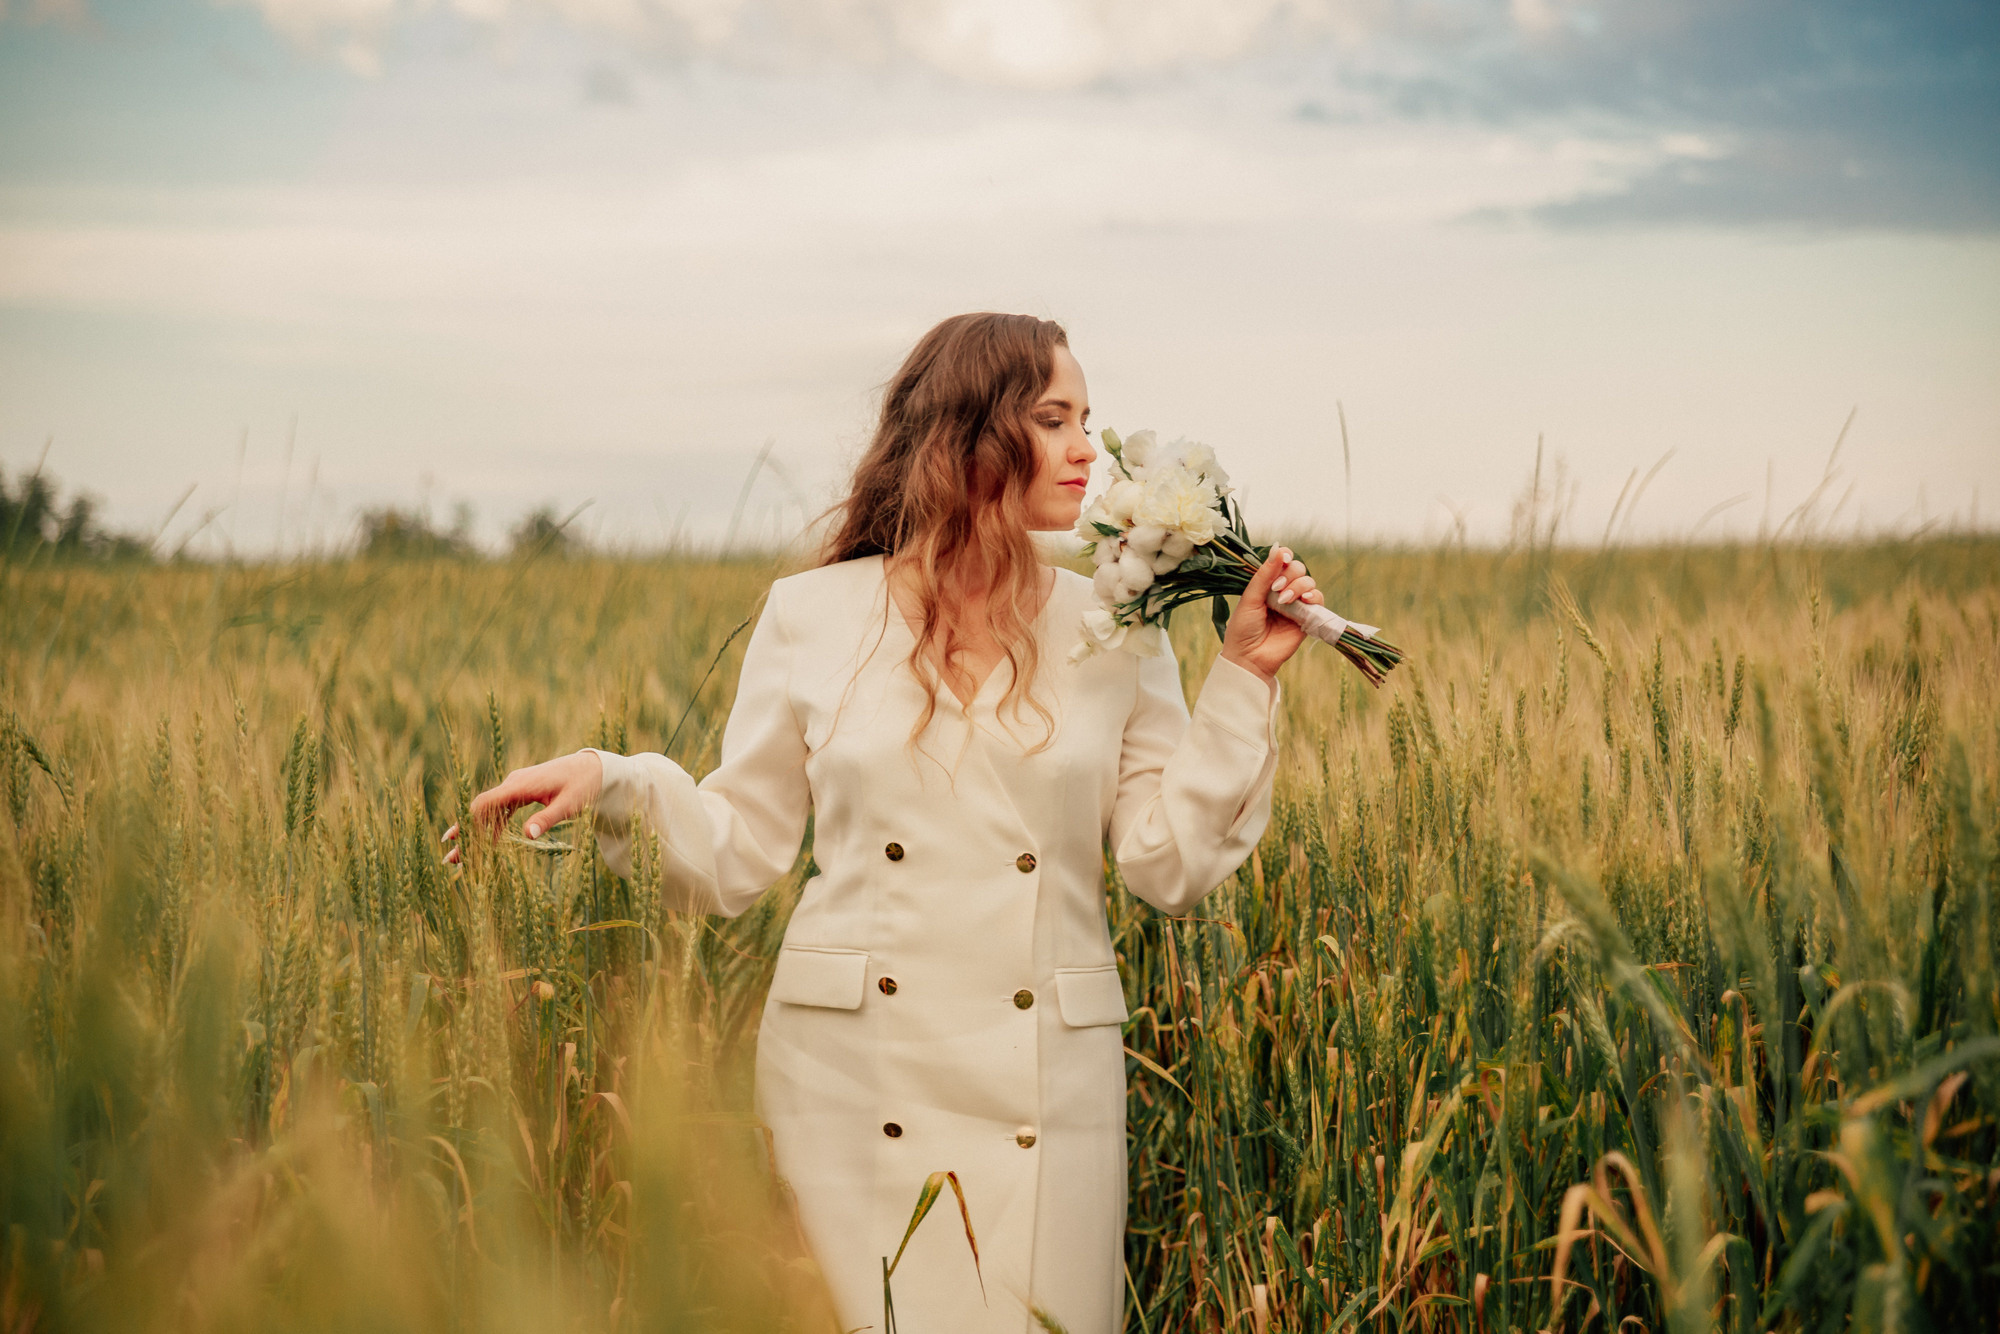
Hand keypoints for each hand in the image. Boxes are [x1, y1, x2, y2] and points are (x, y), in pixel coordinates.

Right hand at [443, 750, 603, 864]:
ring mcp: (515, 787)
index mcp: (521, 785)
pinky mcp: (520, 792)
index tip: (461, 843)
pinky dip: (491, 827)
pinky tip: (485, 845)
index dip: (471, 823)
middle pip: (481, 810)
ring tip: (461, 858)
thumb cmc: (582, 785)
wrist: (592, 768)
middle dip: (466, 834)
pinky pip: (500, 811)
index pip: (486, 803)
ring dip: (476, 834)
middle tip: (450, 858)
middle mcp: (513, 784)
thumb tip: (527, 836)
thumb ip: (547, 819)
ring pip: (489, 812)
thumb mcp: (568, 805)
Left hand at [1218, 546, 1322, 684]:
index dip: (1284, 556)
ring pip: (1308, 582)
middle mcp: (1282, 591)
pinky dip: (1313, 595)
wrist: (1249, 658)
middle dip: (1290, 573)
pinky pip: (1318, 599)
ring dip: (1298, 585)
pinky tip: (1302, 600)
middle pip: (1298, 568)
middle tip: (1276, 588)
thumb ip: (1264, 576)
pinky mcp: (1307, 618)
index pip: (1281, 562)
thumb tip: (1278, 550)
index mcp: (1266, 584)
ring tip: (1284, 600)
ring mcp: (1296, 604)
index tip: (1282, 558)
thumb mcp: (1250, 599)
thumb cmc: (1243, 629)